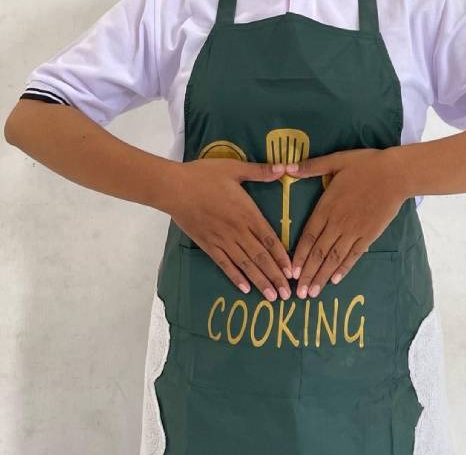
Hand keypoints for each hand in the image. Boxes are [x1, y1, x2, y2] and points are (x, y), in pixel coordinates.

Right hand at [166, 159, 292, 301]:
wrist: (174, 188)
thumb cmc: (204, 176)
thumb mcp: (234, 168)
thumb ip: (260, 171)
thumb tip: (284, 168)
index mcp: (247, 213)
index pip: (269, 239)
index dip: (282, 257)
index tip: (292, 273)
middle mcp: (237, 231)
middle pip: (260, 257)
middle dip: (275, 277)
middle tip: (287, 295)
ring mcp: (222, 240)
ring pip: (245, 264)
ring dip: (259, 281)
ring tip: (272, 297)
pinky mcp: (207, 245)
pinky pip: (224, 264)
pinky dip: (235, 277)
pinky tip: (245, 289)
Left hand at [285, 148, 405, 298]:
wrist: (395, 174)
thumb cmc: (365, 165)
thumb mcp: (336, 160)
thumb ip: (311, 167)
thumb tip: (286, 167)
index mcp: (327, 207)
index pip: (308, 236)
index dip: (298, 255)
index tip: (290, 272)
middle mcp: (338, 223)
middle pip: (319, 253)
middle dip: (307, 274)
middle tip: (297, 294)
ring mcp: (354, 231)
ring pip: (334, 258)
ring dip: (322, 276)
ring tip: (312, 293)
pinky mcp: (369, 234)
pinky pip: (353, 255)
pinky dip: (343, 269)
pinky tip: (335, 280)